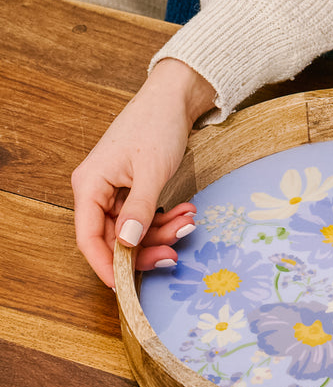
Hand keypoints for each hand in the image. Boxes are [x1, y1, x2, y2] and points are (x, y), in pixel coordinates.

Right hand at [72, 58, 216, 287]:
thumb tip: (126, 245)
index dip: (106, 266)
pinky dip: (165, 218)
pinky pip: (145, 214)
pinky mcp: (133, 188)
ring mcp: (115, 190)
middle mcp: (97, 191)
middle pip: (115, 237)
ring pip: (134, 228)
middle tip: (175, 254)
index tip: (126, 287)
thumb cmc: (157, 126)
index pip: (89, 238)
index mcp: (89, 186)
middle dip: (146, 247)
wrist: (173, 99)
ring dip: (162, 231)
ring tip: (190, 221)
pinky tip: (187, 213)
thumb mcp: (151, 171)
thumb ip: (138, 209)